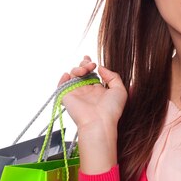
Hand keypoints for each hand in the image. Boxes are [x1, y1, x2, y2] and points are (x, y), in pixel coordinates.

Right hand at [58, 56, 126, 173]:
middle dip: (84, 64)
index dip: (89, 64)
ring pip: (72, 75)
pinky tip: (68, 74)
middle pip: (81, 72)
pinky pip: (61, 85)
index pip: (92, 74)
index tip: (89, 58)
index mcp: (98, 89)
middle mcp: (87, 90)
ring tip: (85, 70)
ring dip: (78, 68)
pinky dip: (63, 78)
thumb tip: (101, 68)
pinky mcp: (67, 97)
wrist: (99, 122)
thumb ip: (113, 76)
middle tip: (90, 65)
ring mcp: (76, 93)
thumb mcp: (120, 90)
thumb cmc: (111, 109)